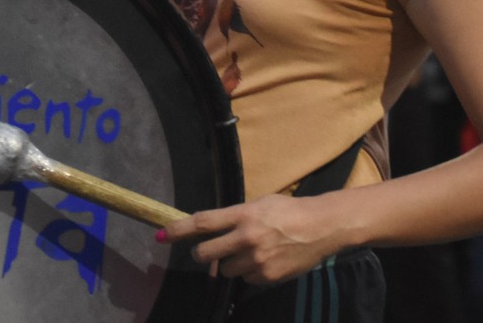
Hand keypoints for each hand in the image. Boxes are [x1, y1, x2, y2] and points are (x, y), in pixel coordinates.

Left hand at [161, 194, 346, 285]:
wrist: (320, 227)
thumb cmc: (289, 210)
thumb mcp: (260, 204)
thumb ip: (235, 217)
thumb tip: (211, 229)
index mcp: (243, 214)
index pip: (203, 222)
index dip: (179, 230)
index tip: (162, 235)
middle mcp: (246, 238)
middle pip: (206, 253)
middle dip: (200, 254)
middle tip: (204, 251)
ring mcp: (256, 260)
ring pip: (226, 270)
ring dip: (230, 263)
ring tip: (249, 251)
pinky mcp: (266, 276)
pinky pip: (246, 279)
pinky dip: (250, 272)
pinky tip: (264, 260)